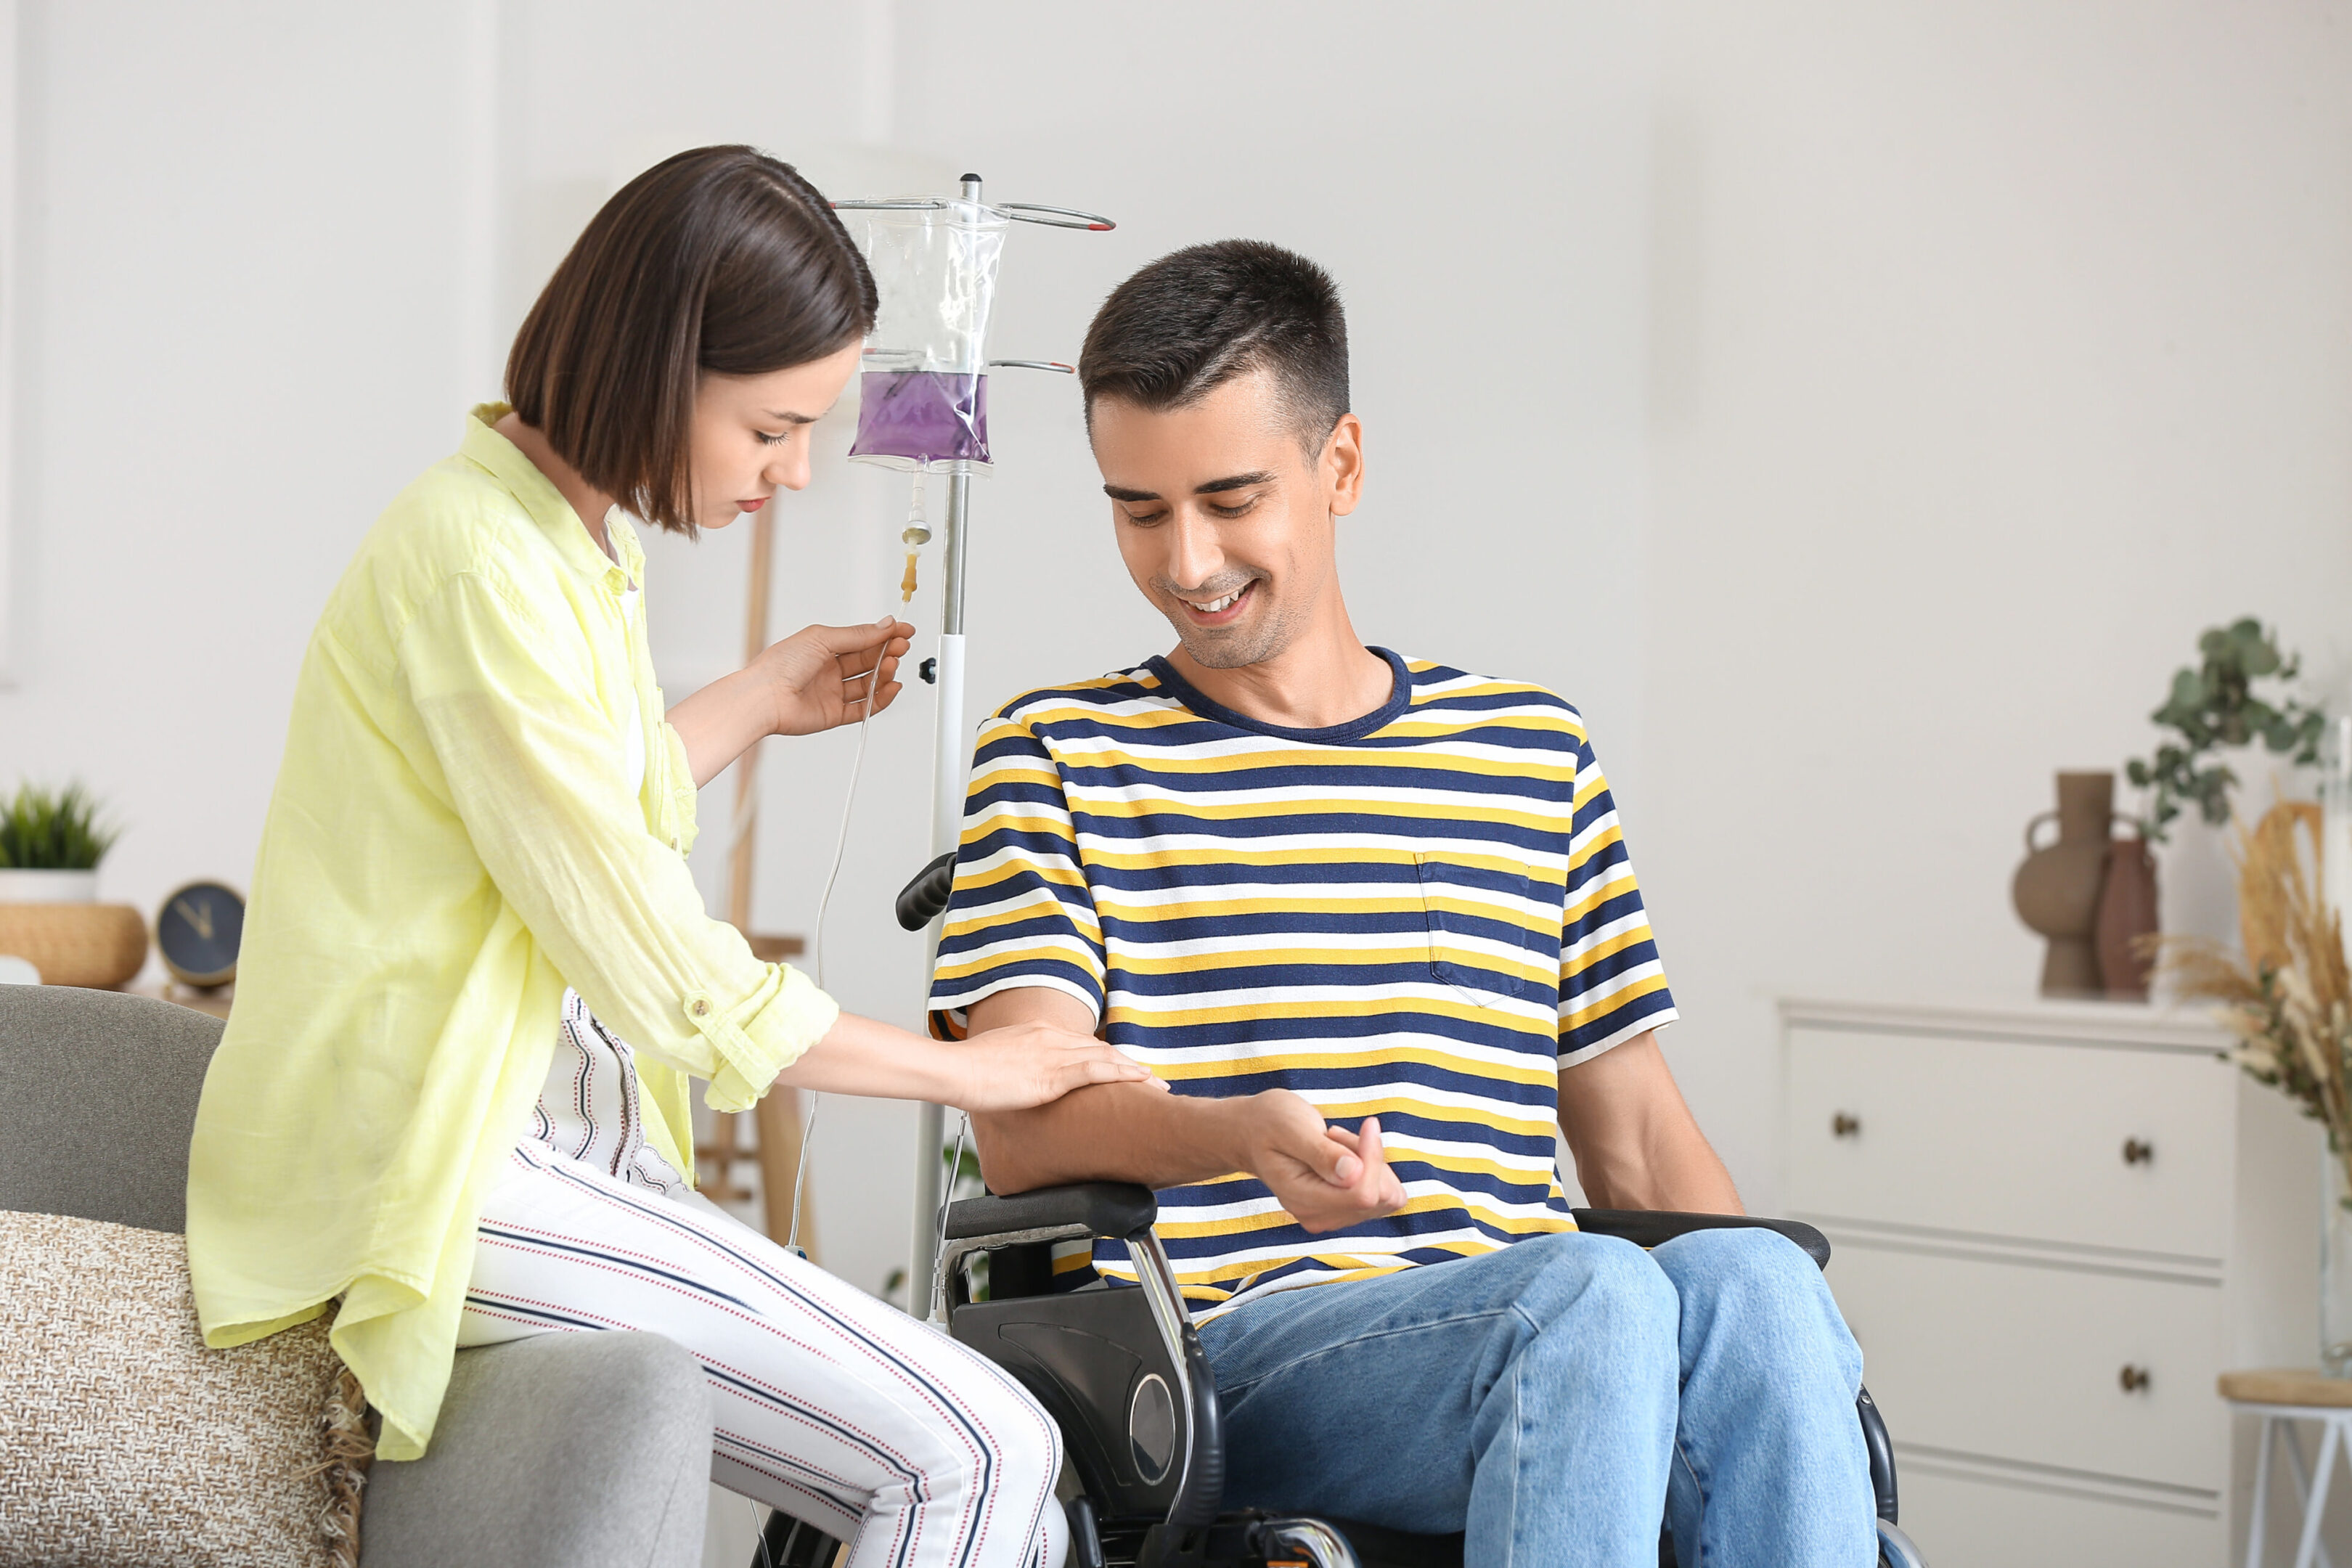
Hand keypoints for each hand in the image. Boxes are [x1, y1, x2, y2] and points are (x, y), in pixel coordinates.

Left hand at [751, 617, 915, 737]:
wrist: (764, 696)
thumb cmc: (781, 664)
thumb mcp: (822, 639)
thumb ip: (858, 635)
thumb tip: (885, 625)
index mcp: (823, 648)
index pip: (861, 640)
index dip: (884, 635)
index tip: (904, 630)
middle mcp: (829, 670)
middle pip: (867, 661)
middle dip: (887, 652)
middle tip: (902, 646)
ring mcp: (832, 692)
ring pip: (868, 684)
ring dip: (884, 673)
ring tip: (892, 665)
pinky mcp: (834, 714)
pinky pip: (864, 707)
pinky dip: (881, 699)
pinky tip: (891, 688)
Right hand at [945, 1023, 1169, 1113]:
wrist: (955, 1070)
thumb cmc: (968, 1070)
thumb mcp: (999, 1061)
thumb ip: (1019, 1066)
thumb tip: (1022, 1081)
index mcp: (1039, 1034)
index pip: (1084, 1044)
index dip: (1109, 1056)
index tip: (1127, 1067)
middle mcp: (1051, 1039)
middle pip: (1101, 1049)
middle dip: (1130, 1064)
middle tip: (1153, 1079)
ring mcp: (1053, 1055)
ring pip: (1105, 1058)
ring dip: (1135, 1071)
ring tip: (1157, 1084)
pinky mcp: (1052, 1075)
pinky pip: (1095, 1071)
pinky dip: (1122, 1074)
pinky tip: (1140, 1079)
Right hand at [1239, 1092, 1407, 1233]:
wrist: (1252, 1134)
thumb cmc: (1269, 1124)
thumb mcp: (1291, 1129)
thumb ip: (1322, 1153)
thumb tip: (1354, 1173)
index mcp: (1303, 1200)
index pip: (1363, 1194)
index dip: (1374, 1157)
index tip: (1368, 1123)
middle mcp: (1319, 1217)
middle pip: (1380, 1196)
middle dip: (1371, 1158)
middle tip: (1335, 1135)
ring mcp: (1332, 1217)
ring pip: (1386, 1196)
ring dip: (1371, 1163)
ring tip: (1335, 1143)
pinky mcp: (1344, 1210)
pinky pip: (1383, 1194)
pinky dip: (1373, 1169)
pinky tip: (1344, 1155)